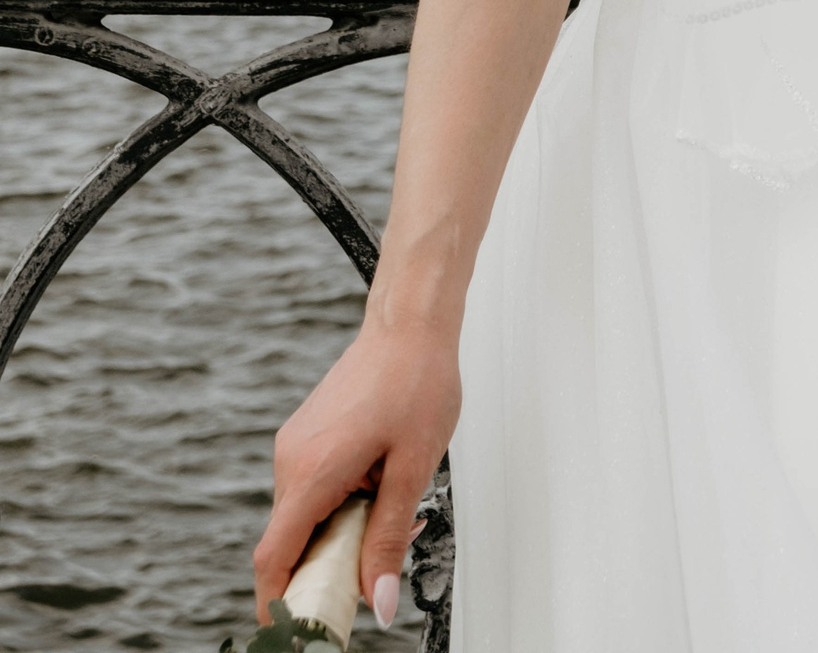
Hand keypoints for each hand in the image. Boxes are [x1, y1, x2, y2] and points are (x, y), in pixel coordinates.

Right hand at [254, 315, 459, 623]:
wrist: (411, 322)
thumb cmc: (416, 380)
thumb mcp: (413, 469)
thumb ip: (390, 538)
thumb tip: (377, 601)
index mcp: (311, 472)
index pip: (274, 558)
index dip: (278, 603)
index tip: (297, 630)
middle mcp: (291, 460)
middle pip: (291, 542)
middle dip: (328, 567)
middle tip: (375, 570)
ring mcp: (296, 445)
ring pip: (305, 515)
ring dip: (341, 531)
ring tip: (394, 511)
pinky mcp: (307, 436)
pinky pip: (313, 487)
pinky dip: (340, 503)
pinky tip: (381, 487)